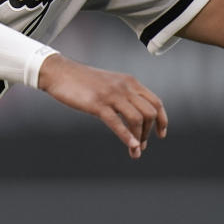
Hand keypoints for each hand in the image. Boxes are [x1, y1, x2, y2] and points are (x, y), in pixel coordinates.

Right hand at [37, 54, 167, 158]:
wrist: (60, 72)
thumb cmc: (83, 81)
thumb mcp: (110, 83)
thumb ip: (123, 95)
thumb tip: (134, 115)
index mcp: (130, 82)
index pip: (155, 102)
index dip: (162, 120)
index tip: (161, 134)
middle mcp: (124, 87)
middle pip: (149, 113)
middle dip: (148, 132)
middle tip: (141, 145)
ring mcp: (111, 95)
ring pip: (136, 119)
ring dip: (139, 138)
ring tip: (135, 151)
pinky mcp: (97, 104)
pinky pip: (117, 122)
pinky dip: (127, 137)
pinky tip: (131, 147)